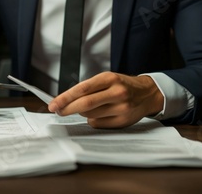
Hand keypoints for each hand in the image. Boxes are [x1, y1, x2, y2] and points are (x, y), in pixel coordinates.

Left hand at [48, 72, 163, 127]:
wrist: (147, 93)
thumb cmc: (122, 85)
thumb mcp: (107, 79)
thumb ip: (88, 88)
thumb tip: (65, 101)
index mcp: (110, 78)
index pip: (82, 89)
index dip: (65, 98)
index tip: (54, 104)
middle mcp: (117, 92)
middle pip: (85, 104)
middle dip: (67, 109)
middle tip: (58, 110)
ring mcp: (121, 108)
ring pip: (90, 115)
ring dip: (82, 113)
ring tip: (87, 107)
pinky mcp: (122, 121)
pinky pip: (98, 123)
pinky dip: (92, 120)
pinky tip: (99, 114)